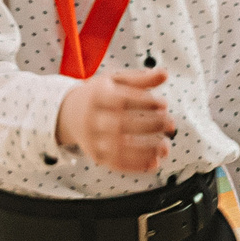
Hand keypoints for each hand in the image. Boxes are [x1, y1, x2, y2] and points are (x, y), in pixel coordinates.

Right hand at [56, 69, 174, 173]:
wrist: (68, 112)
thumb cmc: (100, 94)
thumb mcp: (116, 80)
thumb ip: (141, 79)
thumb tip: (165, 74)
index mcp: (97, 96)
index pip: (121, 100)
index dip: (143, 103)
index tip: (164, 104)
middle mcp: (91, 119)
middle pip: (120, 125)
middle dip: (149, 126)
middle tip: (171, 125)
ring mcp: (91, 140)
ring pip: (117, 149)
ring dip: (144, 151)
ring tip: (166, 147)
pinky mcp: (95, 156)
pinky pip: (115, 164)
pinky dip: (135, 166)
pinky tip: (154, 163)